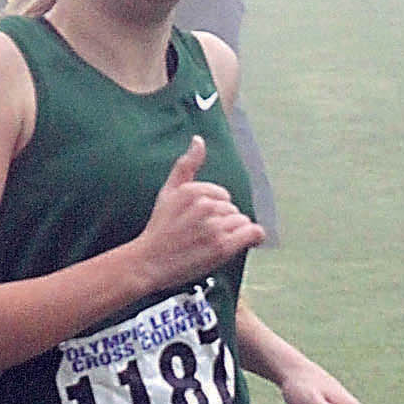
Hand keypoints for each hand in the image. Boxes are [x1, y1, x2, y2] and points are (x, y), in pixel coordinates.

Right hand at [135, 136, 263, 290]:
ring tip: (211, 244)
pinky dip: (254, 237)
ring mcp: (213, 226)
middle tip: (203, 237)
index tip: (200, 223)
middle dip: (223, 222)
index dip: (215, 210)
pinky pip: (252, 233)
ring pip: (242, 222)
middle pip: (233, 209)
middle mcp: (204, 205)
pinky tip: (248, 242)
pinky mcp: (222, 245)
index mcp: (193, 190)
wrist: (149, 262)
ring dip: (233, 234)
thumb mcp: (168, 192)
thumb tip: (199, 140)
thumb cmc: (159, 229)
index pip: (223, 196)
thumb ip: (186, 166)